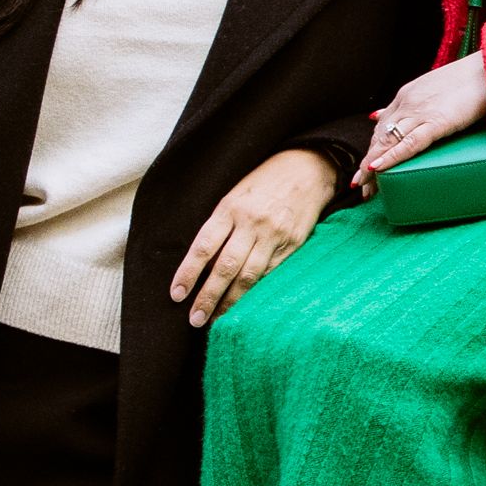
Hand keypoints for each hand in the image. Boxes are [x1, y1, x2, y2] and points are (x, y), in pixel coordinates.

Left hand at [175, 149, 338, 327]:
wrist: (308, 166)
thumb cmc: (264, 181)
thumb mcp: (235, 194)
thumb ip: (221, 225)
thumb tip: (202, 262)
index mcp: (230, 208)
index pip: (204, 246)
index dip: (188, 273)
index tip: (177, 294)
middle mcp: (251, 223)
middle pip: (225, 267)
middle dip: (208, 296)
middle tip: (195, 319)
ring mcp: (274, 234)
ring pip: (249, 275)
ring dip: (231, 301)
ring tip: (216, 318)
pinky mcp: (293, 243)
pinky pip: (271, 273)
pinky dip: (256, 290)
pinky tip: (246, 304)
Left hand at [356, 52, 485, 188]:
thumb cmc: (467, 81)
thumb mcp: (433, 88)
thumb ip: (415, 102)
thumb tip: (391, 113)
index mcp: (407, 96)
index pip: (382, 126)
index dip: (373, 147)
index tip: (368, 165)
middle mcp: (407, 104)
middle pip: (380, 137)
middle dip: (367, 161)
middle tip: (360, 183)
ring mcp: (420, 113)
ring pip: (388, 142)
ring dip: (372, 164)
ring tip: (365, 185)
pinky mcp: (437, 122)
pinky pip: (409, 143)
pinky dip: (391, 157)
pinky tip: (377, 169)